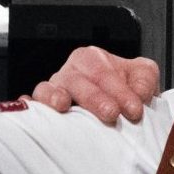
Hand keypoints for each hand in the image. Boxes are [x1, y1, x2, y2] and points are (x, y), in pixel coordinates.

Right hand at [31, 45, 159, 125]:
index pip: (103, 72)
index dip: (120, 91)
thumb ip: (144, 79)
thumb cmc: (126, 88)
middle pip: (77, 81)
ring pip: (47, 89)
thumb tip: (139, 93)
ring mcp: (53, 89)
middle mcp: (70, 72)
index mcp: (91, 59)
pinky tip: (33, 111)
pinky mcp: (41, 108)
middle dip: (95, 98)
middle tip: (111, 114)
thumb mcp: (142, 75)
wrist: (117, 103)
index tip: (134, 109)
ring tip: (63, 106)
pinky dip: (29, 106)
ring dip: (54, 97)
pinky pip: (30, 105)